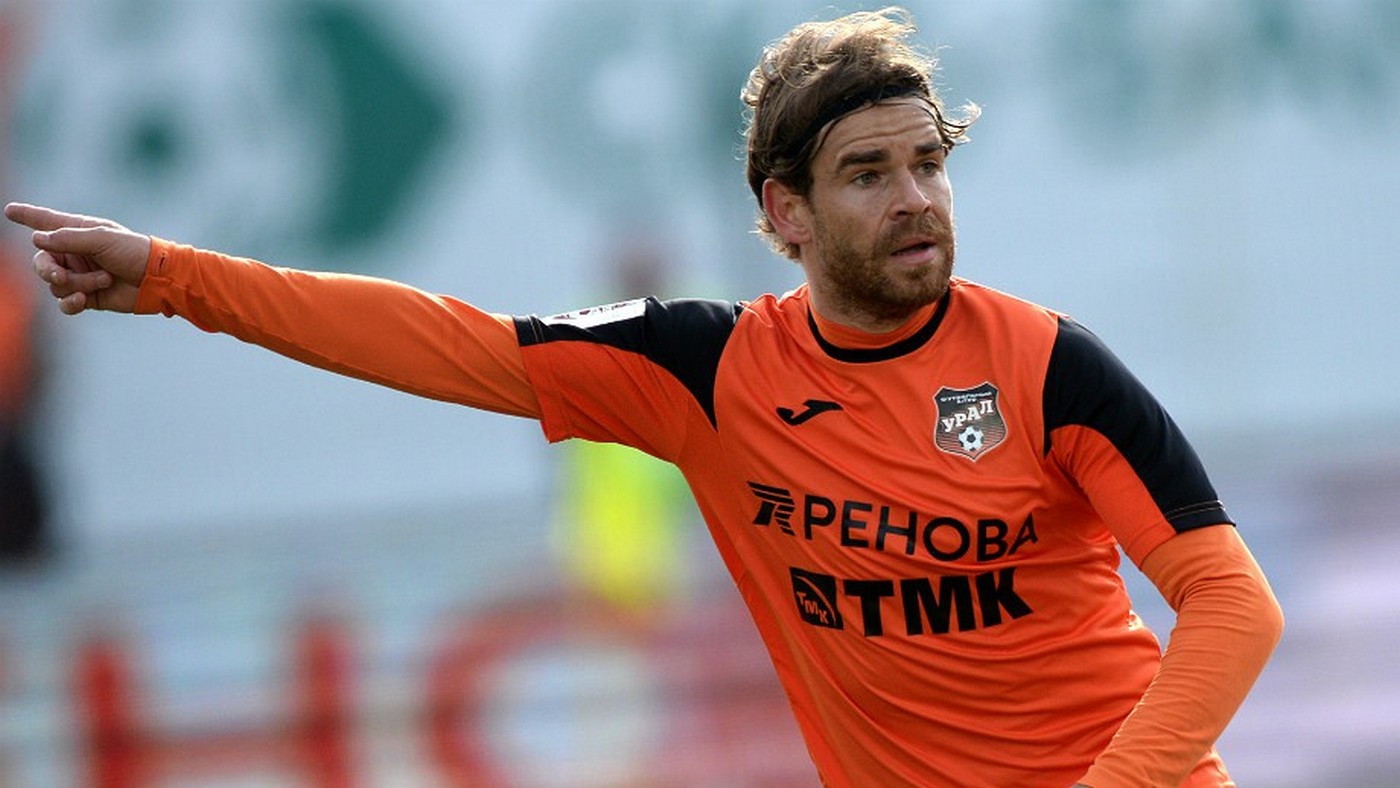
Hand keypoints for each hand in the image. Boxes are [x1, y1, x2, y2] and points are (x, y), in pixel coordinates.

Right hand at [4, 202, 151, 314]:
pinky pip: (65, 303)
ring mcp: (81, 275)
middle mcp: (76, 253)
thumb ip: (68, 238)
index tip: (9, 210)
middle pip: (41, 262)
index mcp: (80, 232)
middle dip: (48, 270)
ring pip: (55, 285)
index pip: (47, 222)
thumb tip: (36, 239)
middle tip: (60, 276)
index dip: (27, 216)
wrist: (159, 280)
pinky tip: (83, 300)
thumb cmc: (135, 252)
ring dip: (77, 283)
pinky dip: (71, 303)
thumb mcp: (102, 239)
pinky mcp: (88, 296)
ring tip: (104, 279)